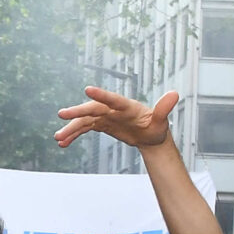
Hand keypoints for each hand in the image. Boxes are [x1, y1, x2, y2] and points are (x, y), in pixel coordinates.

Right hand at [53, 86, 179, 151]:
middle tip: (61, 115)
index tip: (87, 89)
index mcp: (127, 106)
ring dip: (71, 129)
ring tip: (58, 138)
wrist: (149, 135)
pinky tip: (63, 144)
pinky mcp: (101, 124)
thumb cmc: (157, 127)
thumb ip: (163, 109)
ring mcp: (105, 116)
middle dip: (77, 112)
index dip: (101, 94)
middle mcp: (113, 109)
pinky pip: (85, 129)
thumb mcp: (161, 121)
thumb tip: (175, 94)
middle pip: (92, 109)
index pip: (113, 99)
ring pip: (85, 121)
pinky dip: (74, 135)